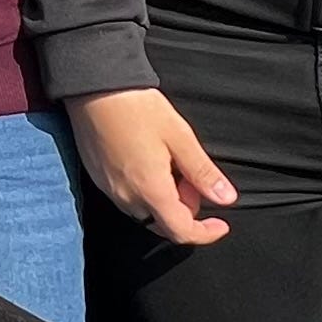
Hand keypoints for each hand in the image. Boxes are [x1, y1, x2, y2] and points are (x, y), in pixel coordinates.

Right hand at [67, 88, 234, 244]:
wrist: (94, 88)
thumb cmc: (137, 108)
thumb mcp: (180, 137)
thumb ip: (203, 173)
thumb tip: (226, 198)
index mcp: (151, 190)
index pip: (181, 232)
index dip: (205, 233)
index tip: (220, 223)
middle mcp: (127, 197)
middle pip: (163, 224)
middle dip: (185, 210)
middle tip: (190, 176)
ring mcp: (109, 190)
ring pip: (145, 212)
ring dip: (164, 199)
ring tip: (170, 164)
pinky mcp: (99, 179)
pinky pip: (128, 198)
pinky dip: (145, 191)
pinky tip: (149, 162)